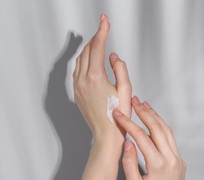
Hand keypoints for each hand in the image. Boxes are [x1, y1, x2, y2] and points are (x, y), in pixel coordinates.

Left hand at [73, 14, 131, 144]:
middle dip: (95, 38)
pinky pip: (77, 71)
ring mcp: (77, 87)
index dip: (102, 31)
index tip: (104, 20)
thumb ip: (120, 69)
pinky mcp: (76, 93)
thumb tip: (113, 56)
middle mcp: (82, 80)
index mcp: (95, 77)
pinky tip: (90, 60)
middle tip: (103, 30)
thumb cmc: (118, 116)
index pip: (97, 47)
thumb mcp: (126, 90)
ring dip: (88, 49)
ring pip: (80, 60)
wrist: (105, 135)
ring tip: (97, 42)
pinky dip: (83, 61)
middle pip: (86, 51)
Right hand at [113, 96, 185, 179]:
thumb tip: (127, 143)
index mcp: (159, 166)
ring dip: (154, 116)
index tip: (118, 114)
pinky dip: (161, 126)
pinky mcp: (179, 160)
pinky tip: (153, 120)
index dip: (128, 124)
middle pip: (157, 128)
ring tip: (143, 104)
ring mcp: (177, 158)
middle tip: (133, 100)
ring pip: (167, 130)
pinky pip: (170, 137)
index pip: (142, 137)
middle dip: (144, 112)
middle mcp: (171, 159)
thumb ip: (129, 164)